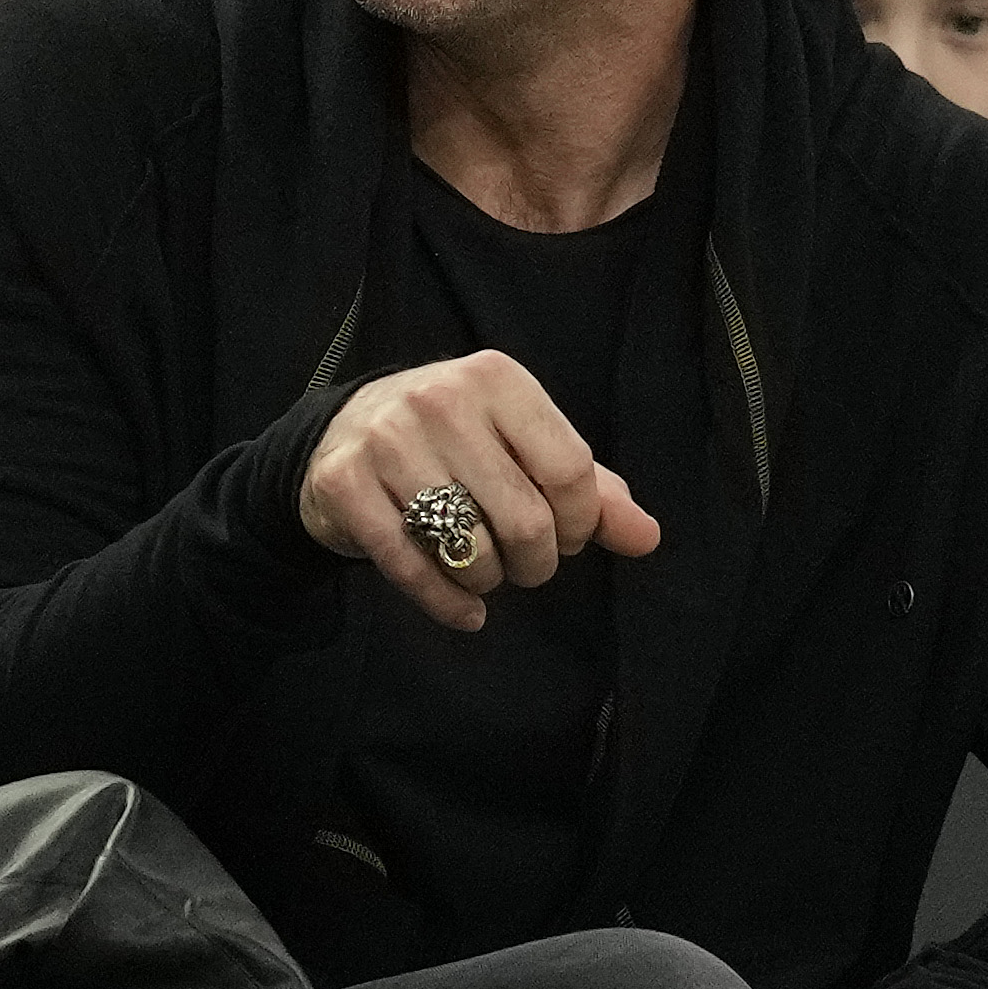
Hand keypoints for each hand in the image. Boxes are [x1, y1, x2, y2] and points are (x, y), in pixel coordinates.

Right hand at [297, 351, 660, 632]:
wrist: (342, 430)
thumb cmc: (453, 441)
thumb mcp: (523, 446)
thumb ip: (589, 490)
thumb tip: (645, 536)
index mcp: (496, 379)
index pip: (569, 470)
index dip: (580, 524)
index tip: (567, 536)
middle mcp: (440, 400)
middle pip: (524, 518)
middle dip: (535, 562)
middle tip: (524, 563)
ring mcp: (386, 440)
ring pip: (468, 548)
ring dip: (487, 579)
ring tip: (483, 569)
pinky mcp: (344, 483)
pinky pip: (410, 567)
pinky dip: (447, 603)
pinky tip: (464, 610)